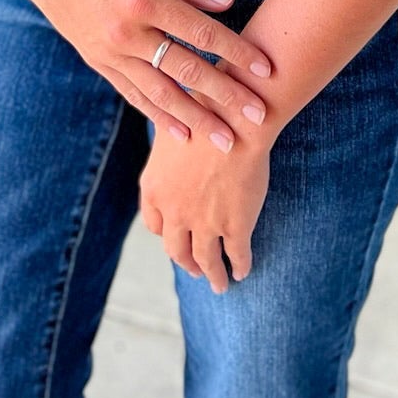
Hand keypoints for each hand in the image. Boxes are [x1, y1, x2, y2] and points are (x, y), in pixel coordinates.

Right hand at [4, 0, 274, 150]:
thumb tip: (228, 1)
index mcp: (143, 1)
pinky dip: (159, 116)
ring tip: (226, 142)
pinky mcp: (97, 61)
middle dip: (227, 96)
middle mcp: (126, 34)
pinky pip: (133, 94)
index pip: (202, 32)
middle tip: (259, 118)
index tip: (267, 70)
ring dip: (197, 119)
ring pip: (161, 94)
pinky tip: (181, 132)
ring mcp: (109, 53)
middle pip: (187, 72)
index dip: (237, 52)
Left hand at [140, 124, 269, 292]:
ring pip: (206, 261)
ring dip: (213, 275)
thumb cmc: (203, 112)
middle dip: (186, 262)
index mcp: (155, 189)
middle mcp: (174, 212)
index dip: (166, 232)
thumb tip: (167, 125)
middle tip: (194, 269)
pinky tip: (242, 271)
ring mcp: (204, 224)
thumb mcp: (170, 124)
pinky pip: (236, 256)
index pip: (155, 223)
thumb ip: (166, 138)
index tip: (174, 236)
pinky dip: (238, 266)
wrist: (235, 120)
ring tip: (220, 284)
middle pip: (177, 249)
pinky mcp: (235, 228)